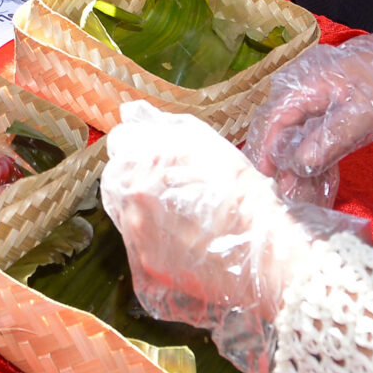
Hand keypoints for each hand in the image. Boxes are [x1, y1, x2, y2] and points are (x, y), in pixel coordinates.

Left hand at [103, 102, 360, 372]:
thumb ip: (163, 124)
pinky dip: (150, 235)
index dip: (139, 144)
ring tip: (178, 212)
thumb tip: (131, 113)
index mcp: (142, 154)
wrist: (256, 247)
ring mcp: (131, 227)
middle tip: (171, 184)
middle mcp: (128, 190)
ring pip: (121, 207)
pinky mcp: (140, 259)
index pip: (120, 139)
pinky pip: (134, 239)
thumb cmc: (237, 188)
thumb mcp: (203, 141)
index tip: (156, 154)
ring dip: (139, 204)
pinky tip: (180, 236)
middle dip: (135, 174)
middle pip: (115, 174)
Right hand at [246, 7, 372, 205]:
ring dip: (306, 166)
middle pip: (293, 130)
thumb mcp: (368, 108)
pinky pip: (335, 144)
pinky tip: (322, 184)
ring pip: (314, 140)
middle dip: (286, 162)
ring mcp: (344, 108)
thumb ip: (331, 136)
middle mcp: (324, 94)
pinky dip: (327, 163)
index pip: (279, 115)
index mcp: (317, 82)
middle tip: (286, 195)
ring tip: (301, 197)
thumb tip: (297, 164)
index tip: (266, 175)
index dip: (268, 145)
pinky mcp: (363, 120)